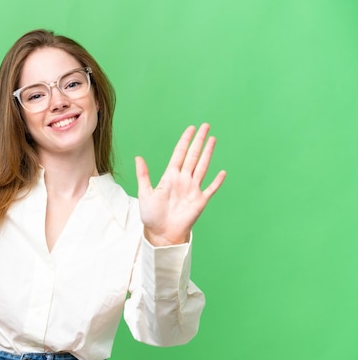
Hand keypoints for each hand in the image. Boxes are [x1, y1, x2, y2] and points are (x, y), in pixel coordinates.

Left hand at [135, 123, 225, 245]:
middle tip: (205, 126)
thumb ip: (143, 175)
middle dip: (199, 141)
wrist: (161, 233)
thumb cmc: (151, 215)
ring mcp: (193, 189)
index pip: (179, 154)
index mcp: (170, 176)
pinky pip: (211, 189)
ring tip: (213, 139)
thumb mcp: (145, 192)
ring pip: (202, 167)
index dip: (185, 141)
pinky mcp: (200, 201)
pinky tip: (222, 172)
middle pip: (193, 156)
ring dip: (208, 153)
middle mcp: (183, 180)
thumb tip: (138, 157)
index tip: (191, 129)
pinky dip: (217, 181)